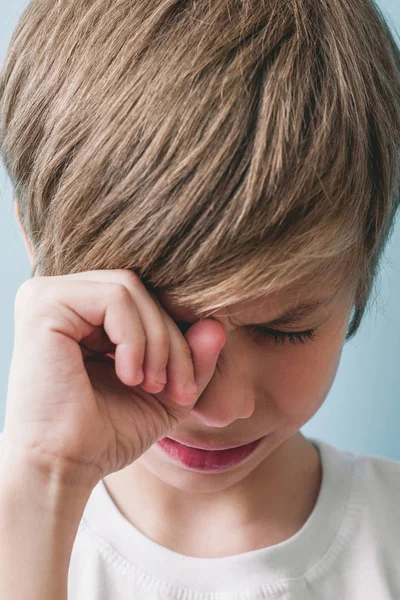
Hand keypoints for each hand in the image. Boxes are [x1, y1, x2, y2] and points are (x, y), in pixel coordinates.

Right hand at [2, 269, 225, 488]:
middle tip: (175, 388)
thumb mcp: (165, 391)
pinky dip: (136, 339)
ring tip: (149, 384)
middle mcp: (62, 297)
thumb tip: (217, 324)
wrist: (62, 468)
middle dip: (171, 340)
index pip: (143, 298)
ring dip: (157, 341)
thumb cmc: (106, 432)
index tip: (184, 387)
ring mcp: (47, 295)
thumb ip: (192, 357)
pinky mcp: (44, 303)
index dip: (176, 336)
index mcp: (82, 314)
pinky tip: (128, 376)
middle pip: (140, 290)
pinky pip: (115, 298)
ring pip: (131, 289)